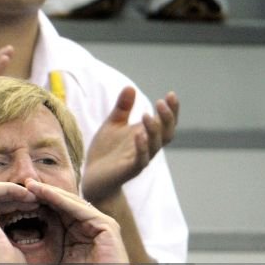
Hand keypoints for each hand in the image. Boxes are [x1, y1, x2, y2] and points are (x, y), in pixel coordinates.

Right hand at [0, 182, 37, 264]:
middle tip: (35, 199)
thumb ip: (11, 238)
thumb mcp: (10, 251)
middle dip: (12, 196)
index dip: (11, 205)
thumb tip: (26, 233)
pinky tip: (26, 195)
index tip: (32, 208)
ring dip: (12, 191)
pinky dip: (8, 189)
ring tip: (34, 197)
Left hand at [26, 179, 127, 264]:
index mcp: (82, 231)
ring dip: (50, 193)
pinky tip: (44, 194)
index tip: (20, 196)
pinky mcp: (107, 226)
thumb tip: (22, 241)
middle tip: (25, 183)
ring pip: (71, 202)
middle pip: (65, 203)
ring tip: (31, 185)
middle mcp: (93, 224)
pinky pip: (79, 209)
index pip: (59, 211)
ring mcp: (102, 223)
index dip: (41, 203)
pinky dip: (61, 201)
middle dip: (44, 193)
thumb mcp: (59, 260)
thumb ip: (49, 245)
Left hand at [81, 87, 178, 203]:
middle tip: (161, 102)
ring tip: (147, 115)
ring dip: (154, 130)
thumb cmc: (106, 151)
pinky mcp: (129, 170)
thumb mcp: (112, 124)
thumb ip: (122, 108)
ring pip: (155, 146)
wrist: (93, 177)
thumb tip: (130, 87)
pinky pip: (140, 160)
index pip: (166, 122)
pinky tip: (138, 135)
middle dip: (168, 118)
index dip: (171, 109)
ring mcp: (140, 159)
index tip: (171, 94)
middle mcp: (148, 146)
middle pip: (167, 133)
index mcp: (146, 134)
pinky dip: (141, 147)